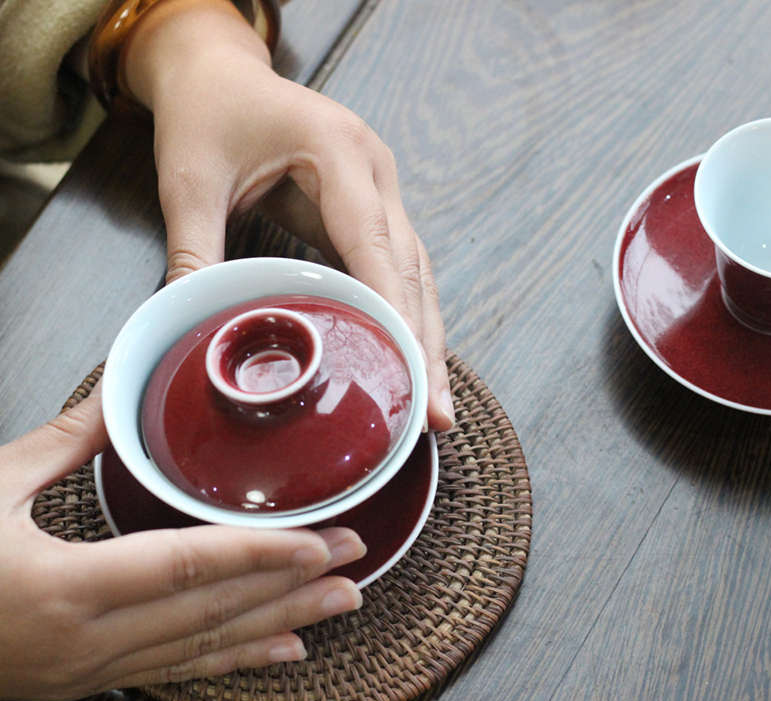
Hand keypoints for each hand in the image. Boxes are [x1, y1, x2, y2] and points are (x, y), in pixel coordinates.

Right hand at [0, 388, 363, 700]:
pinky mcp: (91, 678)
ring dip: (281, 626)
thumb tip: (117, 394)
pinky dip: (237, 660)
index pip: (189, 567)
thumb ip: (62, 444)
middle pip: (214, 612)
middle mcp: (90, 641)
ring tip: (340, 608)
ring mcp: (93, 669)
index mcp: (66, 587)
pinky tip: (283, 651)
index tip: (322, 543)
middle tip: (358, 565)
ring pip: (207, 648)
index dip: (262, 555)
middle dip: (294, 588)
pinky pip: (180, 671)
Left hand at [123, 0, 454, 429]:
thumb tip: (192, 324)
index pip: (372, 242)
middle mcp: (374, 168)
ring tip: (434, 402)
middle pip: (411, 266)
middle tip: (434, 410)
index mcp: (337, 149)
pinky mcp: (371, 207)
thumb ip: (194, 251)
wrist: (218, 73)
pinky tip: (410, 358)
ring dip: (425, 336)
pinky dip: (407, 315)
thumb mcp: (190, 181)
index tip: (405, 368)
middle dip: (423, 340)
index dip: (391, 309)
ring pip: (417, 272)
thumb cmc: (208, 114)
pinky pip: (399, 267)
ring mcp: (380, 187)